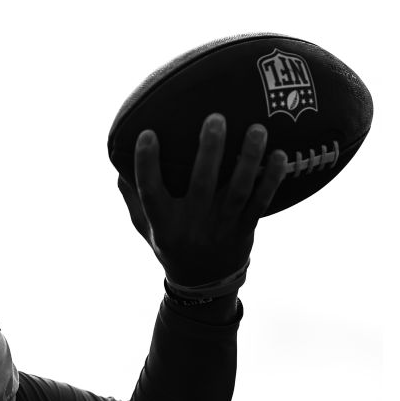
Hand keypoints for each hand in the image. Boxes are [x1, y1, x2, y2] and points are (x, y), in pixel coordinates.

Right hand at [116, 112, 289, 287]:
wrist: (203, 282)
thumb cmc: (170, 243)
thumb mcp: (144, 226)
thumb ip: (132, 195)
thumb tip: (118, 157)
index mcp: (163, 223)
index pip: (150, 192)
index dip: (147, 164)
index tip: (147, 134)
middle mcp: (192, 225)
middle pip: (201, 185)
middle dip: (209, 151)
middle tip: (215, 118)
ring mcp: (222, 227)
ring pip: (237, 190)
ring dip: (248, 159)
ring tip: (256, 128)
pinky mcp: (245, 229)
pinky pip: (261, 202)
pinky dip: (271, 179)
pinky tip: (281, 155)